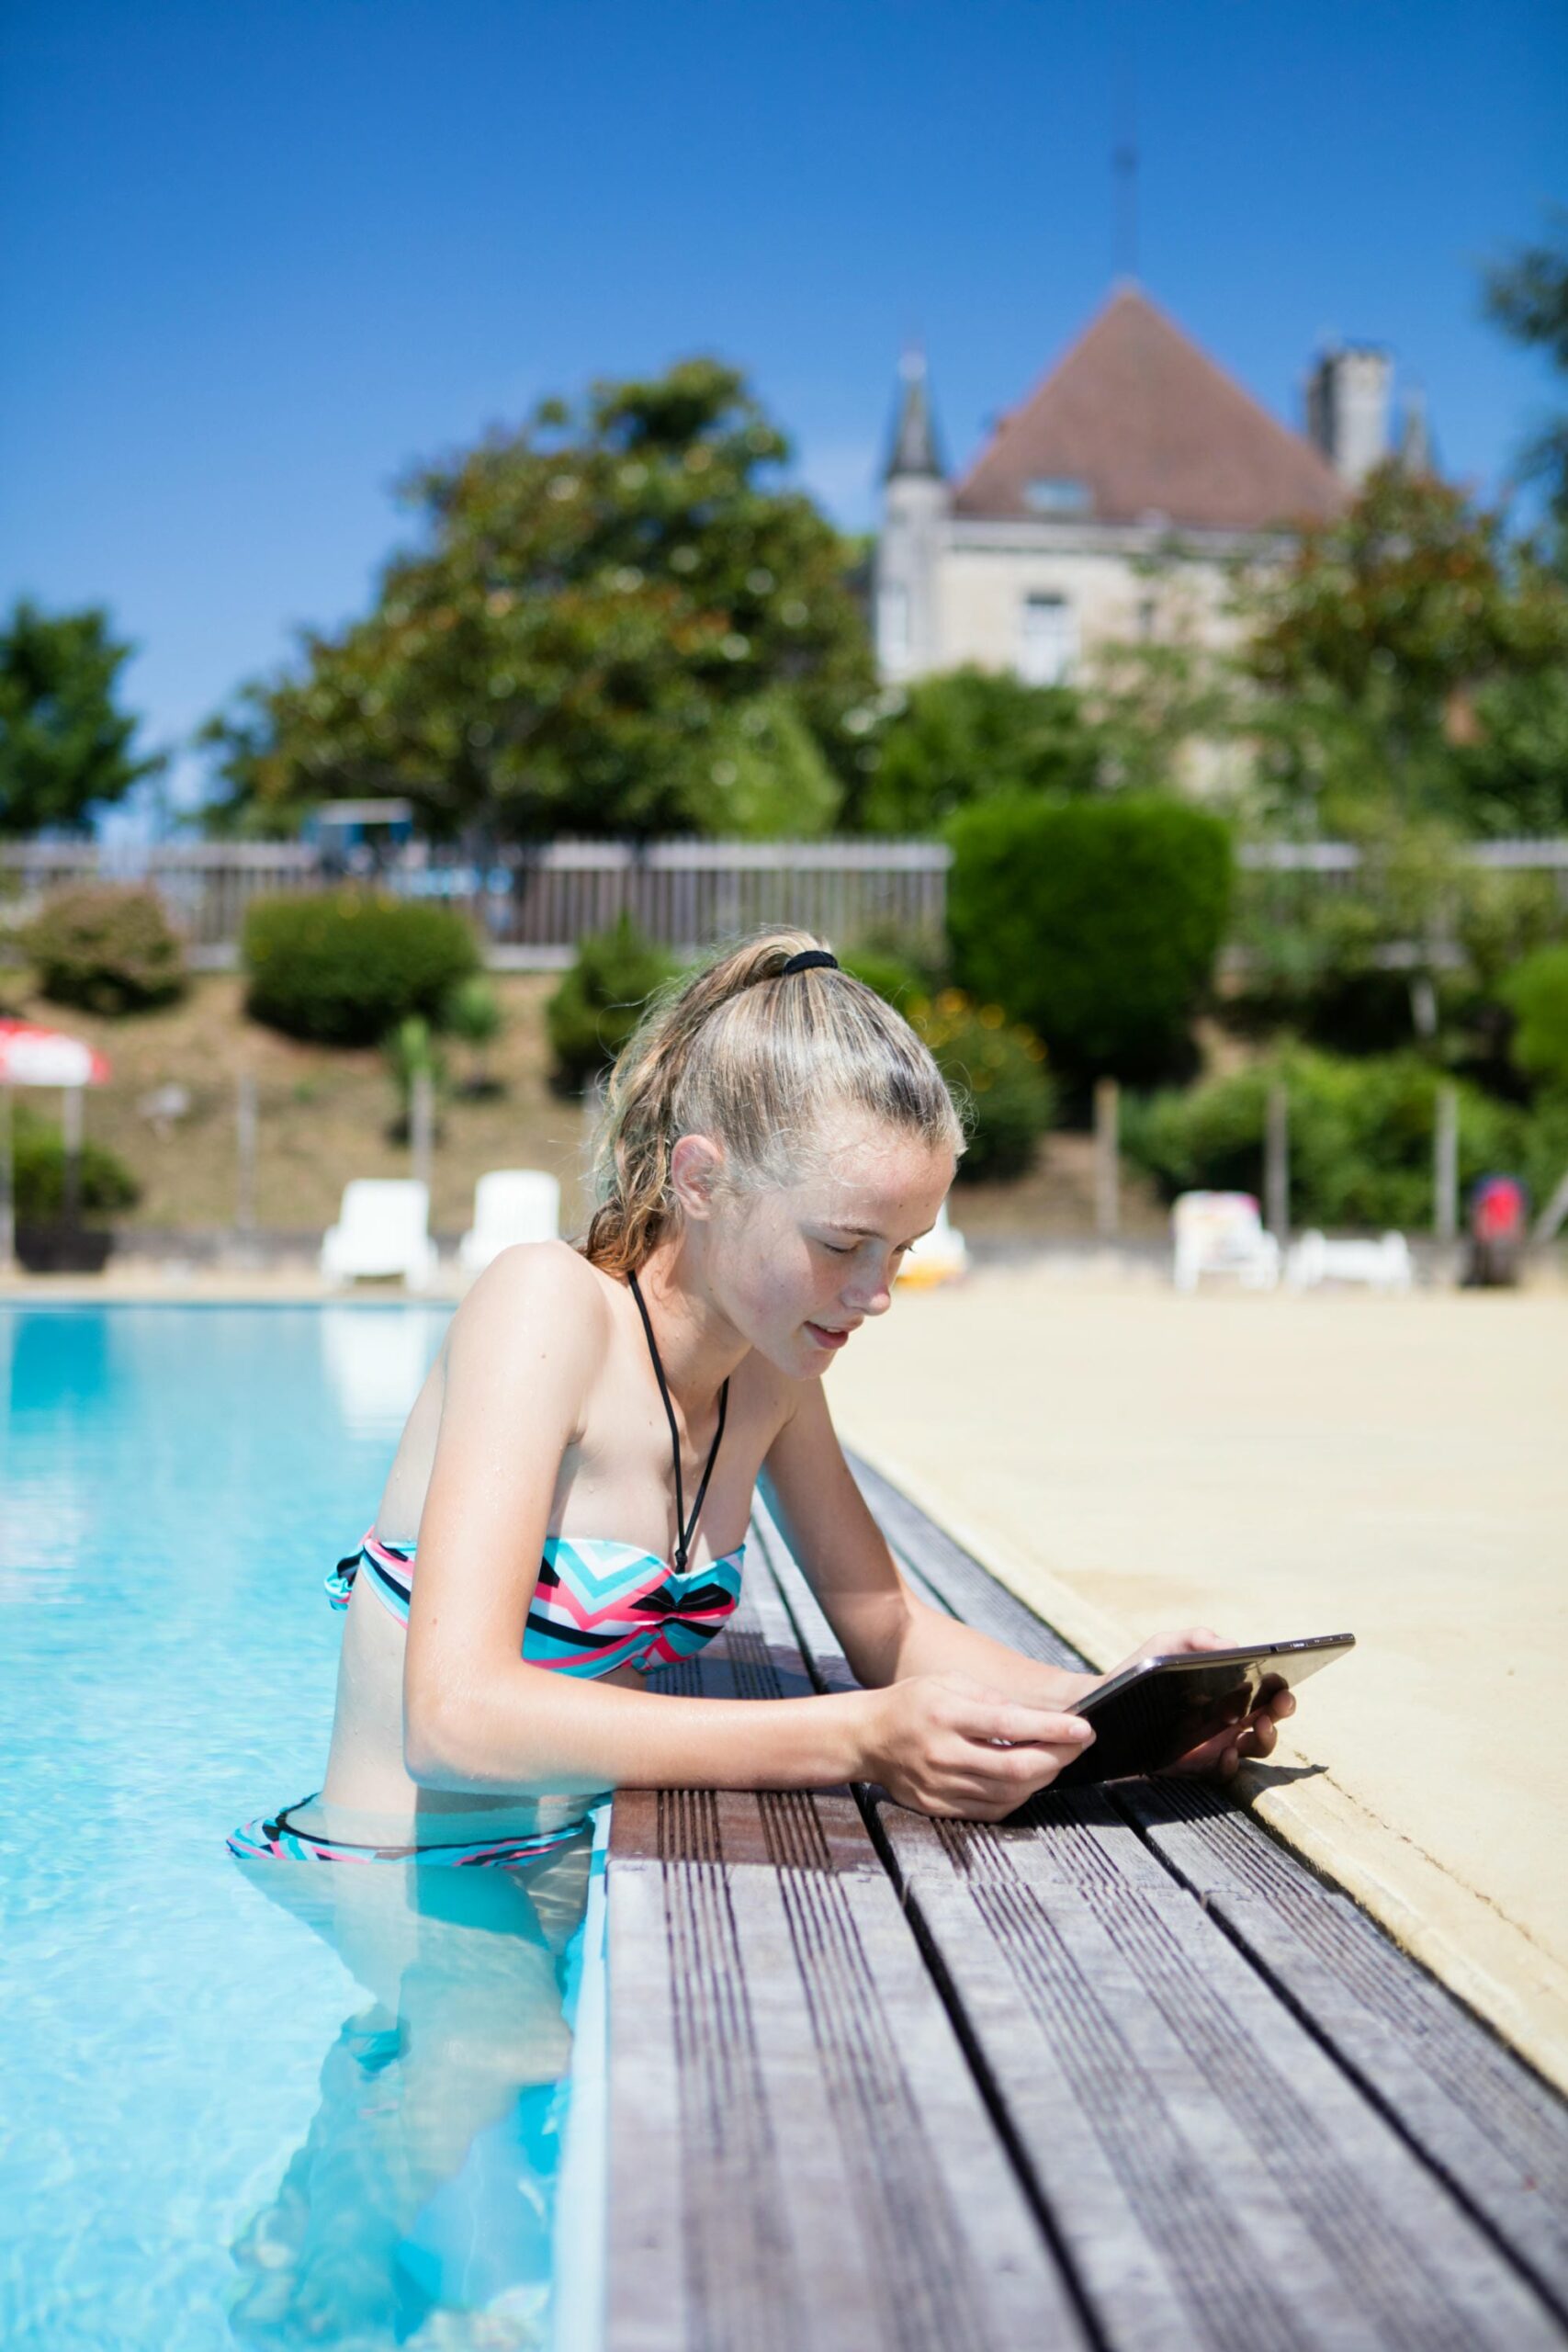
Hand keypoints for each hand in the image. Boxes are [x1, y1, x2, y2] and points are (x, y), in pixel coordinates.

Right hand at [862, 1672, 1094, 1820]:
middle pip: (1016, 1768)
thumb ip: (991, 1698)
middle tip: (1079, 1744)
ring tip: (1056, 1758)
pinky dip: (1018, 1795)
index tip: (1084, 1728)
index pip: (1010, 1724)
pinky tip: (1028, 1779)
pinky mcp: (939, 1807)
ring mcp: (940, 1786)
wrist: (866, 1738)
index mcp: (945, 1715)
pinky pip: (992, 1809)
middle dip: (1058, 1757)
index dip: (1053, 1728)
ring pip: (1009, 1792)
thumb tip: (1036, 1718)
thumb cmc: (912, 1703)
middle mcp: (943, 1754)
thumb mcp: (948, 1682)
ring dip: (1042, 1777)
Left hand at [1109, 1626, 1296, 1781]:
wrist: (1105, 1705)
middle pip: (1269, 1720)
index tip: (1284, 1681)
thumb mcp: (1165, 1648)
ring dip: (1266, 1738)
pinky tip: (1226, 1751)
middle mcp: (1228, 1720)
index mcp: (1227, 1692)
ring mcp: (1215, 1745)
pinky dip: (1231, 1764)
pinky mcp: (1196, 1766)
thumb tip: (1232, 1645)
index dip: (1280, 1689)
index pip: (1265, 1692)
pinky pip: (1224, 1772)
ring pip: (1255, 1748)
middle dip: (1281, 1712)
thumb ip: (1196, 1639)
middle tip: (1280, 1704)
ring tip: (1260, 1725)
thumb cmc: (1140, 1673)